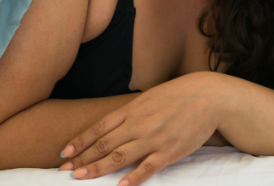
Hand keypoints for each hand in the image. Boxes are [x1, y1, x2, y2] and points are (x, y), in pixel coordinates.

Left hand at [59, 71, 227, 184]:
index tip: (65, 152)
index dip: (80, 140)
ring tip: (81, 177)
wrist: (208, 96)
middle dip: (82, 158)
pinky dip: (133, 178)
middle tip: (65, 170)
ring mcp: (153, 139)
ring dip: (97, 168)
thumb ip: (130, 112)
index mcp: (132, 110)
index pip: (99, 127)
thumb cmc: (178, 95)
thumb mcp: (149, 98)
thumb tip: (112, 124)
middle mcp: (138, 124)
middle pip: (104, 144)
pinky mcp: (169, 151)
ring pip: (119, 157)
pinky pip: (147, 168)